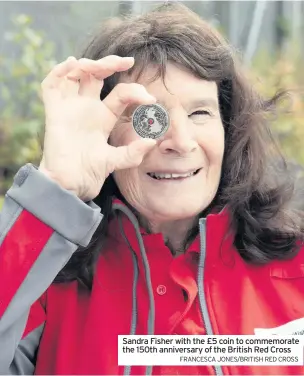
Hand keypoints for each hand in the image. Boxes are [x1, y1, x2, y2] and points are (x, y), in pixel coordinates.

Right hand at [39, 55, 155, 200]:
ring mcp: (70, 109)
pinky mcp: (54, 113)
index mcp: (104, 117)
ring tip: (101, 64)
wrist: (70, 185)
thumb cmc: (91, 174)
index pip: (121, 94)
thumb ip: (132, 154)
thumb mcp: (115, 162)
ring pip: (76, 75)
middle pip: (97, 76)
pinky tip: (71, 65)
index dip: (135, 91)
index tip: (150, 98)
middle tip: (127, 61)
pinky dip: (58, 72)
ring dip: (88, 64)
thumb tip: (152, 141)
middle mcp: (87, 109)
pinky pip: (51, 87)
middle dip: (110, 63)